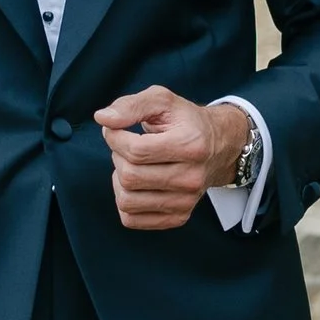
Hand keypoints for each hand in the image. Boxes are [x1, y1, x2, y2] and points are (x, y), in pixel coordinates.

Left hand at [93, 88, 250, 231]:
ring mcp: (186, 201)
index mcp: (191, 145)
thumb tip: (102, 118)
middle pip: (129, 176)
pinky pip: (131, 218)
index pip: (135, 150)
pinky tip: (136, 184)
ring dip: (119, 180)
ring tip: (132, 165)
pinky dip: (125, 201)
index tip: (115, 130)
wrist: (218, 146)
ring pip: (127, 200)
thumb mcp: (161, 100)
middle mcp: (192, 178)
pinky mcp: (178, 217)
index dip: (114, 138)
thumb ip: (131, 105)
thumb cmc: (185, 121)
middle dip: (118, 157)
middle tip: (128, 146)